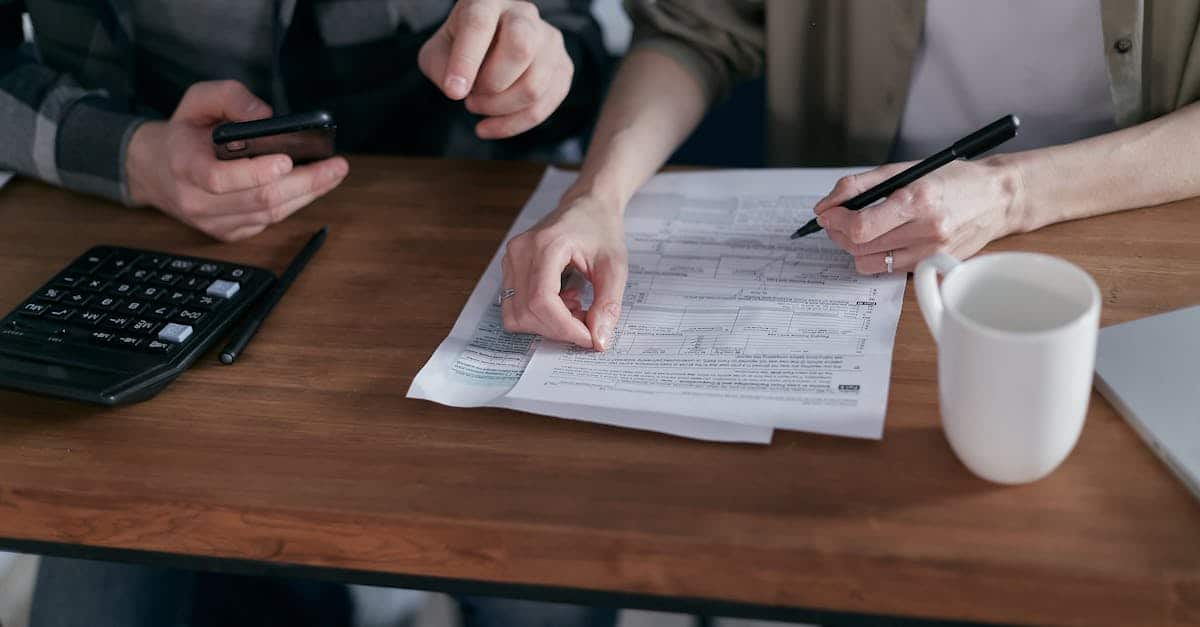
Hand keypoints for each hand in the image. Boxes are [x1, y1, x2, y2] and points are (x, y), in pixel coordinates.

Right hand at [126, 80, 348, 241]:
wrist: (156, 169)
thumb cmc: (184, 132)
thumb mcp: (197, 100)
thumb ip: (230, 97)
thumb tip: (266, 117)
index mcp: (184, 165)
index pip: (219, 179)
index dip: (255, 172)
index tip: (287, 159)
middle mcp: (196, 201)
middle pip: (258, 199)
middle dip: (304, 183)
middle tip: (336, 166)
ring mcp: (212, 222)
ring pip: (269, 214)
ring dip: (308, 195)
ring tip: (334, 173)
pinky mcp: (228, 233)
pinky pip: (268, 222)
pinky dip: (295, 204)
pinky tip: (313, 187)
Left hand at [418, 0, 572, 138]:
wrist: (493, 44)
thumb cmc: (462, 46)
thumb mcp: (437, 52)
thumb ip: (441, 68)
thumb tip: (459, 90)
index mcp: (488, 0)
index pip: (480, 25)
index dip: (466, 61)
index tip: (454, 93)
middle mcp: (524, 14)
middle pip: (521, 48)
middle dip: (492, 85)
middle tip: (470, 96)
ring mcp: (550, 40)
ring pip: (534, 85)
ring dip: (500, 108)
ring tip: (478, 105)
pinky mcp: (563, 67)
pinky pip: (544, 106)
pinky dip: (514, 124)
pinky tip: (492, 126)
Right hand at [501, 194, 627, 350]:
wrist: (587, 205)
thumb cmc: (601, 229)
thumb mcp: (615, 266)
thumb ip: (608, 304)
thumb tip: (599, 340)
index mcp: (546, 245)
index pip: (542, 301)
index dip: (564, 328)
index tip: (589, 337)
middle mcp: (521, 251)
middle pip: (527, 312)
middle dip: (558, 329)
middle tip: (587, 323)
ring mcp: (510, 259)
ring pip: (515, 314)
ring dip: (546, 324)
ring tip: (575, 308)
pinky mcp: (509, 268)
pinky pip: (514, 306)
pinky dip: (538, 316)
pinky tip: (562, 301)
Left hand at [812, 157, 1024, 273]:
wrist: (996, 198)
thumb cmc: (952, 180)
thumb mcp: (904, 169)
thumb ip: (859, 185)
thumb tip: (825, 205)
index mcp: (917, 200)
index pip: (860, 226)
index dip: (835, 221)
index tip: (827, 213)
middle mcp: (926, 230)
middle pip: (859, 246)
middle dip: (838, 233)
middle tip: (836, 219)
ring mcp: (930, 252)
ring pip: (869, 263)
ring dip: (855, 247)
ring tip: (859, 229)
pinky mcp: (933, 266)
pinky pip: (888, 269)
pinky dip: (877, 255)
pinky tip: (885, 239)